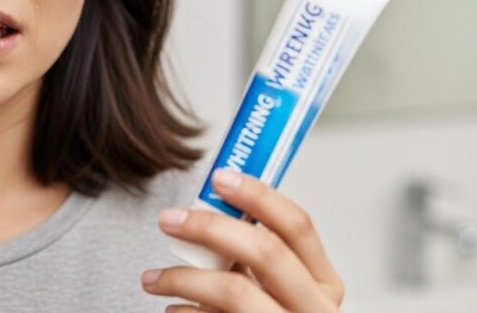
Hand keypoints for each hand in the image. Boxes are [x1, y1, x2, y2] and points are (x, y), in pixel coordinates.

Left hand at [141, 169, 344, 311]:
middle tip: (168, 219)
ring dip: (183, 277)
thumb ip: (254, 254)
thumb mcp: (275, 287)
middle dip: (210, 227)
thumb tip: (210, 205)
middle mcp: (315, 311)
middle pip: (265, 252)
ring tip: (152, 278)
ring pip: (234, 290)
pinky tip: (174, 311)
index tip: (218, 177)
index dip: (258, 195)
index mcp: (324, 284)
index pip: (297, 225)